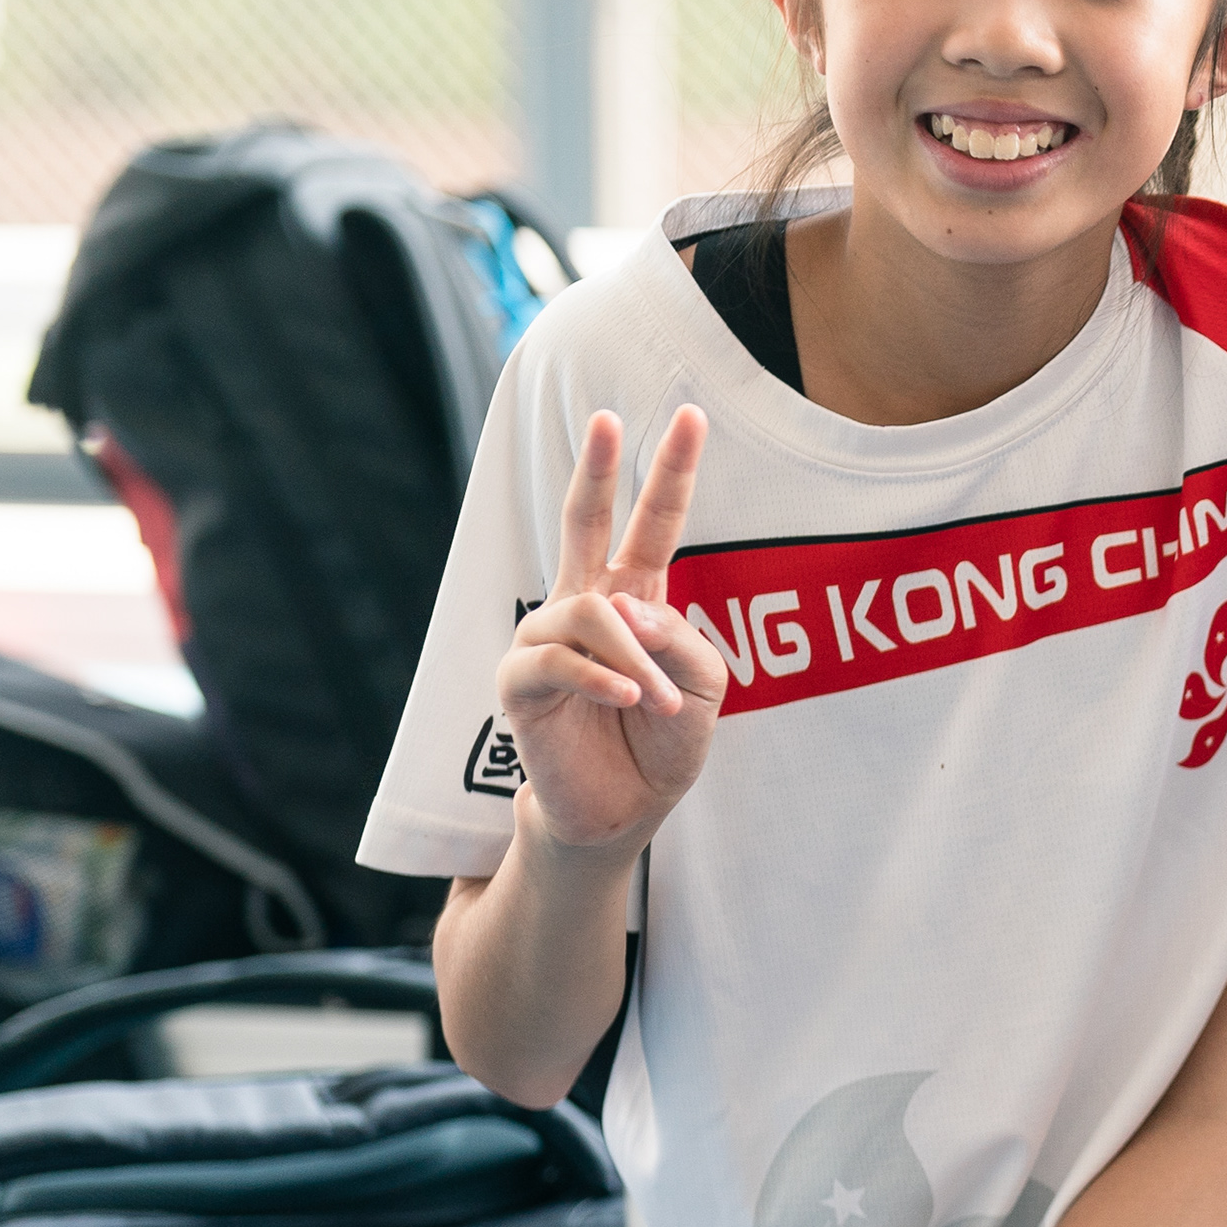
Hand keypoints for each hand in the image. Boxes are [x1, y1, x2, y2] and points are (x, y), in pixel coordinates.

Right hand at [494, 407, 726, 856]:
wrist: (624, 811)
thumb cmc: (663, 743)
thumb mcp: (706, 690)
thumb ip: (682, 642)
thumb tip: (624, 607)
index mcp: (635, 597)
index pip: (652, 523)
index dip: (670, 472)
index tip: (691, 415)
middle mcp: (586, 606)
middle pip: (584, 522)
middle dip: (597, 470)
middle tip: (608, 418)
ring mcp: (548, 639)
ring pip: (587, 613)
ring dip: (635, 659)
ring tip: (658, 701)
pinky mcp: (520, 684)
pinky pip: (556, 660)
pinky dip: (602, 679)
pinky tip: (630, 699)